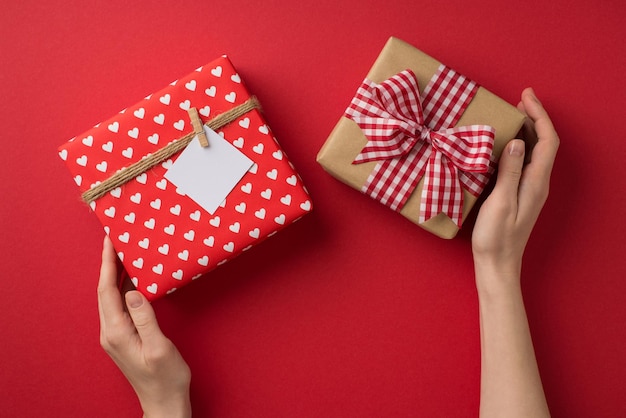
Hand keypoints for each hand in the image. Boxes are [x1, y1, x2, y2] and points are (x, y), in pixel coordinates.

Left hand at [97, 236, 191, 417]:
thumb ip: (145, 319)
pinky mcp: (123, 337)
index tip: (110, 241)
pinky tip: (134, 280)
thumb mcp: (159, 348)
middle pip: (105, 291)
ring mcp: (115, 335)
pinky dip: (124, 288)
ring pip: (111, 297)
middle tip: (116, 240)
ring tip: (124, 254)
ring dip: (116, 275)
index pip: (107, 290)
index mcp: (117, 332)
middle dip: (109, 264)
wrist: (164, 402)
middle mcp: (110, 332)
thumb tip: (134, 291)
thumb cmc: (165, 378)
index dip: (108, 264)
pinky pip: (119, 306)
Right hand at [472, 88, 558, 290]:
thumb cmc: (497, 237)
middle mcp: (538, 182)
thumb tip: (517, 141)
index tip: (525, 97)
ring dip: (526, 130)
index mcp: (536, 182)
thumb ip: (509, 171)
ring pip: (534, 151)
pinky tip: (503, 144)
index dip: (539, 115)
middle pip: (544, 143)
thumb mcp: (501, 202)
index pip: (547, 140)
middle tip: (517, 101)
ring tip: (510, 116)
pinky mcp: (520, 194)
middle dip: (534, 118)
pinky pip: (524, 162)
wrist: (498, 264)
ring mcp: (530, 189)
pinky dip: (517, 146)